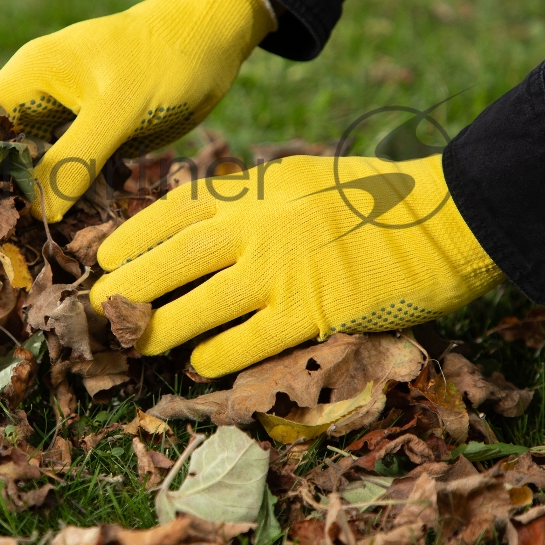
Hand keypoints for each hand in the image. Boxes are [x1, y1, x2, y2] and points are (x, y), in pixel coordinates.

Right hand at [0, 0, 274, 267]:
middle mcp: (38, 98)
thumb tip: (38, 213)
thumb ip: (77, 158)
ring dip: (15, 208)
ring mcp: (65, 118)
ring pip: (27, 169)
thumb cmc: (165, 57)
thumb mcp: (120, 107)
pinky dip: (54, 203)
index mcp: (29, 76)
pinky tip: (49, 235)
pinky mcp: (93, 136)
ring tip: (0, 257)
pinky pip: (63, 174)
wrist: (208, 37)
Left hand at [90, 153, 502, 376]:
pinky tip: (200, 366)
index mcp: (257, 189)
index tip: (106, 256)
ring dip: (163, 326)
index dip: (135, 233)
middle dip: (131, 284)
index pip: (178, 208)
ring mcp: (284, 269)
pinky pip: (249, 339)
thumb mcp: (303, 178)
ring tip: (138, 342)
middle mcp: (261, 225)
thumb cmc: (376, 196)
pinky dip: (219, 355)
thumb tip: (210, 219)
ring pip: (203, 304)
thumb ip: (255, 197)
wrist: (444, 217)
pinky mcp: (313, 312)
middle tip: (100, 307)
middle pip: (176, 257)